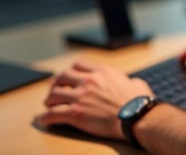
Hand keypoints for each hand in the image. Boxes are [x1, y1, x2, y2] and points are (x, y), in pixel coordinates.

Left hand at [36, 59, 153, 140]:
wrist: (137, 116)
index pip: (78, 65)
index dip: (71, 71)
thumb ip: (130, 81)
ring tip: (48, 105)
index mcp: (102, 72)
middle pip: (62, 76)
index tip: (69, 77)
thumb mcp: (137, 84)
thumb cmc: (140, 102)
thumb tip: (133, 83)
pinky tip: (45, 121)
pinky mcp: (76, 113)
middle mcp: (88, 81)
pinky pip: (54, 114)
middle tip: (54, 89)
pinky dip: (47, 118)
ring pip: (54, 94)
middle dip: (56, 83)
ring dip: (49, 100)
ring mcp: (80, 97)